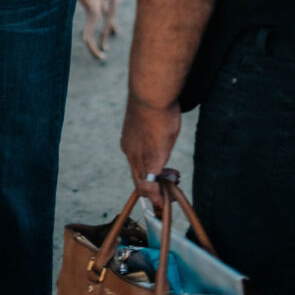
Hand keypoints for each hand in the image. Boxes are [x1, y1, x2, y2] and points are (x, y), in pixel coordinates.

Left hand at [120, 95, 180, 210]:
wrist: (151, 94)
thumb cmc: (155, 102)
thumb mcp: (154, 121)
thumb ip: (156, 136)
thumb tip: (162, 139)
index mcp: (129, 141)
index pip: (135, 164)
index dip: (146, 177)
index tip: (158, 182)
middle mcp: (130, 151)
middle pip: (138, 178)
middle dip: (150, 191)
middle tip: (162, 201)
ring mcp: (140, 156)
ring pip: (144, 183)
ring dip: (156, 195)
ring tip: (166, 201)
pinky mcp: (152, 159)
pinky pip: (152, 183)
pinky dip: (157, 195)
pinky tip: (164, 201)